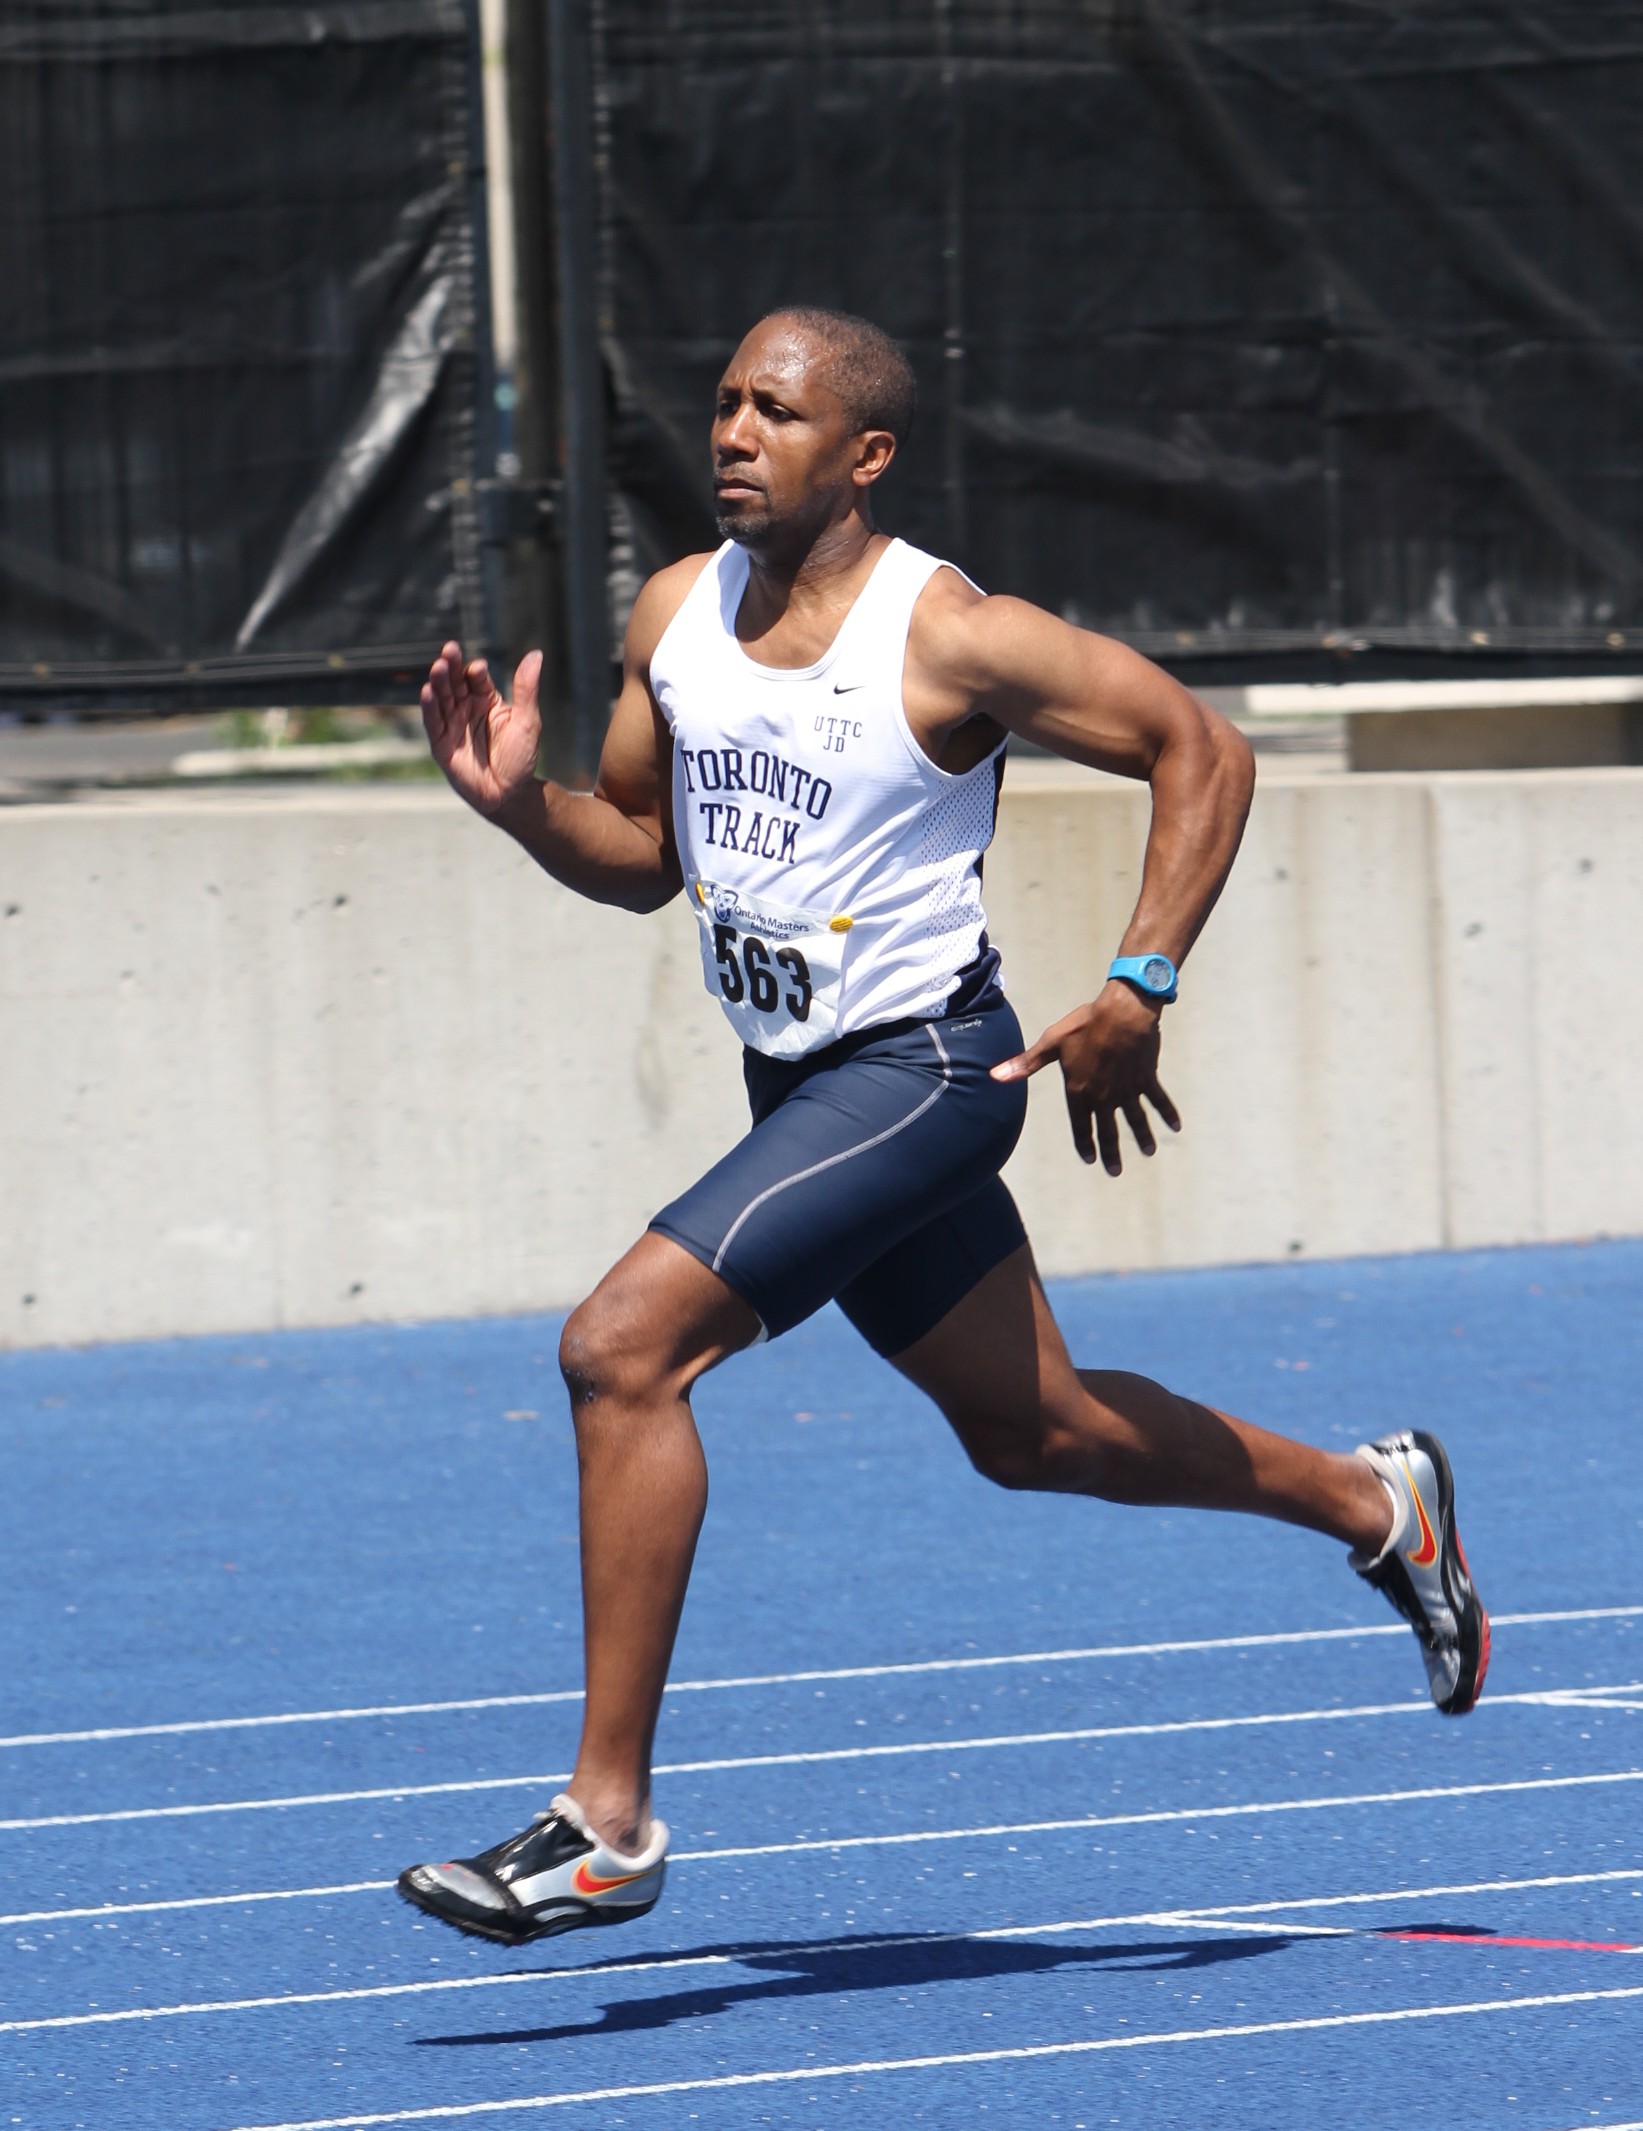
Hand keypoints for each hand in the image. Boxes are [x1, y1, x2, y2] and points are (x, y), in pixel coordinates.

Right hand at [421, 641, 542, 816]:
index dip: (476, 671)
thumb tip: (536, 653)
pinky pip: (433, 723)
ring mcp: (452, 726)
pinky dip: (429, 707)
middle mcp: (466, 709)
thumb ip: (527, 689)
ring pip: (442, 699)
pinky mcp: (441, 744)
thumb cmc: (521, 758)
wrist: (510, 794)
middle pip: (455, 683)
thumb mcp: (528, 721)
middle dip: (452, 667)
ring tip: (438, 667)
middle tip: (449, 650)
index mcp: (487, 701)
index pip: (477, 679)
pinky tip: (427, 691)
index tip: (479, 667)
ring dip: (439, 682)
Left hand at [992, 981, 1181, 1173]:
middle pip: (1109, 1130)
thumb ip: (1026, 1064)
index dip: (1085, 1143)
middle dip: (1112, 1152)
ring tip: (1148, 1152)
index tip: (1090, 1159)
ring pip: (1136, 1120)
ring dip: (1142, 1137)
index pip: (1081, 1125)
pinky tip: (1175, 1127)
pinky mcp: (1146, 1079)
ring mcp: (1128, 1090)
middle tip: (1114, 1172)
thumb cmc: (1084, 1025)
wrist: (1122, 1013)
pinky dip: (1167, 1113)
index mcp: (1080, 1091)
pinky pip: (1159, 1100)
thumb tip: (995, 1075)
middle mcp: (1105, 1097)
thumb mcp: (1051, 1043)